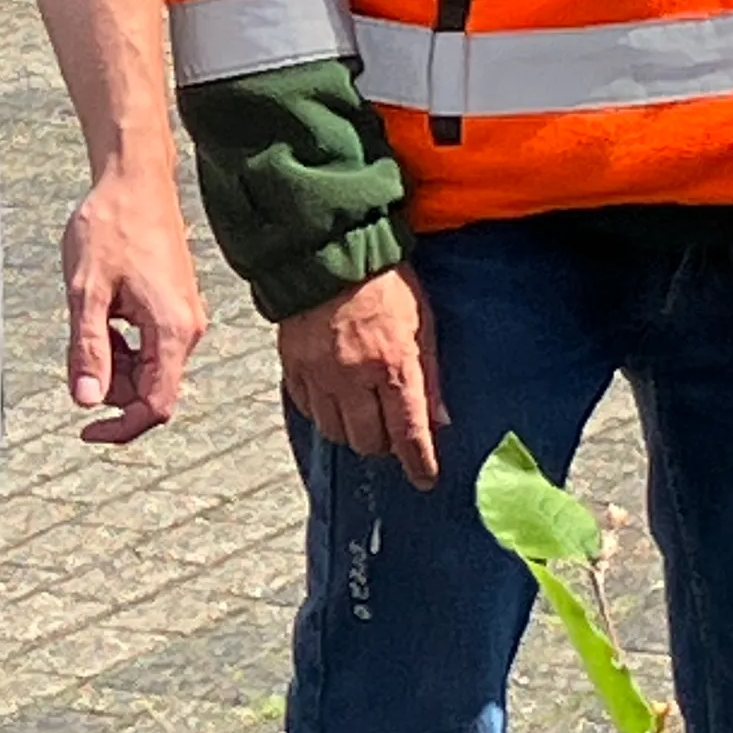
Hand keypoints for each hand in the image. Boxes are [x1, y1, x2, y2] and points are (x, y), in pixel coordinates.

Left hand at [60, 163, 207, 443]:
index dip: (121, 428)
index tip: (84, 430)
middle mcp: (187, 330)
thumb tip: (86, 402)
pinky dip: (122, 340)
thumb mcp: (86, 291)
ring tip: (92, 313)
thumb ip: (89, 349)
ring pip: (147, 368)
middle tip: (80, 342)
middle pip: (150, 389)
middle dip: (110, 382)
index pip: (155, 406)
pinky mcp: (175, 306)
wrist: (135, 179)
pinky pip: (150, 345)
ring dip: (114, 359)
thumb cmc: (109, 227)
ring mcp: (184, 318)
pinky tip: (105, 306)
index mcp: (171, 331)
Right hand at [276, 268, 447, 490]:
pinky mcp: (292, 366)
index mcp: (393, 366)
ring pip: (334, 431)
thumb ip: (431, 374)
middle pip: (367, 441)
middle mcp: (354, 378)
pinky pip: (306, 408)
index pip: (408, 432)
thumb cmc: (386, 283)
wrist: (329, 252)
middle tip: (391, 433)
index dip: (418, 463)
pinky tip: (334, 401)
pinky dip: (322, 413)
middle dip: (383, 445)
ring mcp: (319, 374)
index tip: (424, 480)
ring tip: (362, 417)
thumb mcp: (423, 323)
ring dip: (352, 432)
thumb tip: (440, 419)